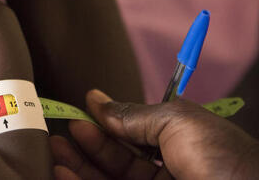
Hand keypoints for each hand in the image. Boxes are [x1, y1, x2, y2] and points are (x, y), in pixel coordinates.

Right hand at [51, 89, 258, 179]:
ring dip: (78, 163)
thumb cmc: (221, 158)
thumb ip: (134, 115)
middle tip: (64, 127)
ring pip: (107, 179)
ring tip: (54, 147)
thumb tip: (100, 103)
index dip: (110, 119)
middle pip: (117, 158)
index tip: (86, 103)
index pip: (136, 133)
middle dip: (88, 142)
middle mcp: (167, 173)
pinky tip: (63, 172)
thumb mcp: (176, 121)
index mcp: (181, 147)